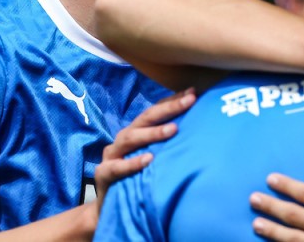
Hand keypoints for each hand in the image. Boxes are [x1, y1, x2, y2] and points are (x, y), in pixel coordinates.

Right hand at [93, 88, 195, 210]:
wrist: (110, 210)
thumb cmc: (138, 181)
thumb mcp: (154, 160)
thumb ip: (168, 146)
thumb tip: (200, 131)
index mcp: (136, 133)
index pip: (155, 112)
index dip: (173, 101)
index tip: (194, 92)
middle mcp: (123, 140)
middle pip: (145, 119)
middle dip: (168, 108)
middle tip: (189, 100)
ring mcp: (112, 156)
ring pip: (131, 138)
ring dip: (152, 133)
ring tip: (173, 129)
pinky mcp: (103, 174)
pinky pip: (117, 167)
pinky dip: (133, 163)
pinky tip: (149, 159)